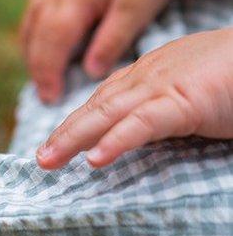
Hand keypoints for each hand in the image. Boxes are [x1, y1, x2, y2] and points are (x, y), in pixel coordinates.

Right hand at [21, 0, 178, 102]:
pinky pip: (32, 21)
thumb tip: (90, 72)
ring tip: (43, 83)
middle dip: (38, 71)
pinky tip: (41, 59)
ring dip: (32, 58)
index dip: (49, 72)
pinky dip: (33, 43)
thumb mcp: (136, 10)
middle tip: (46, 99)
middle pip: (36, 38)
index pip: (53, 41)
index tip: (51, 98)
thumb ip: (112, 40)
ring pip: (29, 29)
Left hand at [36, 28, 232, 168]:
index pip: (105, 99)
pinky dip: (116, 141)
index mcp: (152, 73)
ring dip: (74, 139)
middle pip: (96, 107)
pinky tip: (94, 159)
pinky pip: (142, 123)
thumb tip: (149, 135)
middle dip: (64, 133)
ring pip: (107, 114)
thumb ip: (167, 112)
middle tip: (39, 160)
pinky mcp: (184, 101)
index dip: (78, 122)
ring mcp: (164, 86)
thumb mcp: (195, 95)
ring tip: (49, 161)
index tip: (57, 143)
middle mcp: (149, 76)